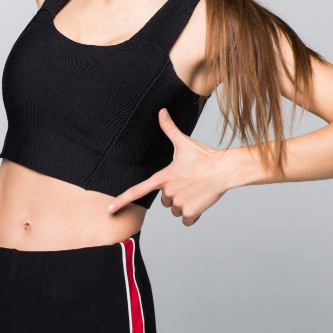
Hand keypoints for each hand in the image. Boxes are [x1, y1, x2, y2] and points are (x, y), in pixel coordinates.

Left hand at [107, 108, 246, 225]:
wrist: (224, 169)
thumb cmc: (204, 156)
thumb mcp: (184, 143)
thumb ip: (169, 129)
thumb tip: (162, 111)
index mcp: (163, 177)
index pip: (137, 190)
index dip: (121, 200)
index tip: (109, 209)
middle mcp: (168, 192)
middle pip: (164, 201)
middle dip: (174, 196)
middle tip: (188, 183)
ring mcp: (179, 203)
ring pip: (175, 211)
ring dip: (183, 205)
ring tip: (196, 191)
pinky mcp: (191, 212)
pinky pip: (186, 220)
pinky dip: (192, 215)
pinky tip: (200, 201)